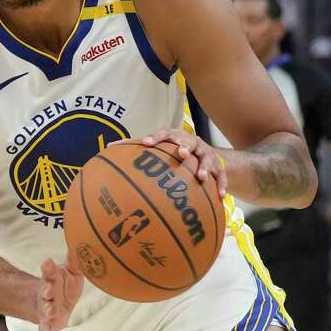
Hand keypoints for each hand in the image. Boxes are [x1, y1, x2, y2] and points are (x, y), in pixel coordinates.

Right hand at [37, 254, 83, 330]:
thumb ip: (74, 261)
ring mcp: (46, 307)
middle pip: (45, 289)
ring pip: (45, 307)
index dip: (48, 266)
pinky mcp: (47, 321)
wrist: (55, 306)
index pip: (49, 271)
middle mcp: (47, 292)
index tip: (47, 261)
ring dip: (47, 308)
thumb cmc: (65, 286)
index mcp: (52, 278)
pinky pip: (45, 327)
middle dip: (46, 289)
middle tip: (49, 289)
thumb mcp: (71, 273)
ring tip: (51, 310)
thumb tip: (80, 242)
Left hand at [112, 128, 226, 198]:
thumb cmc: (172, 150)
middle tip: (180, 154)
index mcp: (174, 137)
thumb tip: (108, 147)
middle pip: (188, 142)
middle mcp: (191, 143)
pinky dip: (222, 185)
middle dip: (184, 147)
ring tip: (202, 177)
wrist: (204, 153)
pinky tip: (220, 197)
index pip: (164, 134)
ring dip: (205, 167)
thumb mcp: (157, 146)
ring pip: (207, 159)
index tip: (146, 143)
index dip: (155, 137)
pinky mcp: (218, 166)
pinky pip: (222, 176)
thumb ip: (135, 146)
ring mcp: (206, 154)